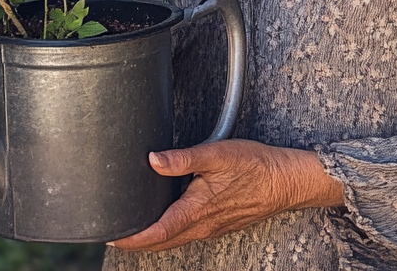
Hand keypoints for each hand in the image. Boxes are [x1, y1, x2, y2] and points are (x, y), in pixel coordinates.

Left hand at [107, 139, 344, 251]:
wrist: (285, 181)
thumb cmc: (254, 166)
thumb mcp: (216, 154)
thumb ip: (182, 158)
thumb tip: (152, 160)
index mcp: (196, 212)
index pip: (156, 234)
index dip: (131, 238)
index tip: (111, 236)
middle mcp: (202, 227)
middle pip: (162, 242)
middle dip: (138, 241)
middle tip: (116, 232)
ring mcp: (212, 229)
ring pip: (175, 239)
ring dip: (154, 237)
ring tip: (136, 225)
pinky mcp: (220, 224)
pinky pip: (189, 233)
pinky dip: (172, 230)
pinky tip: (170, 215)